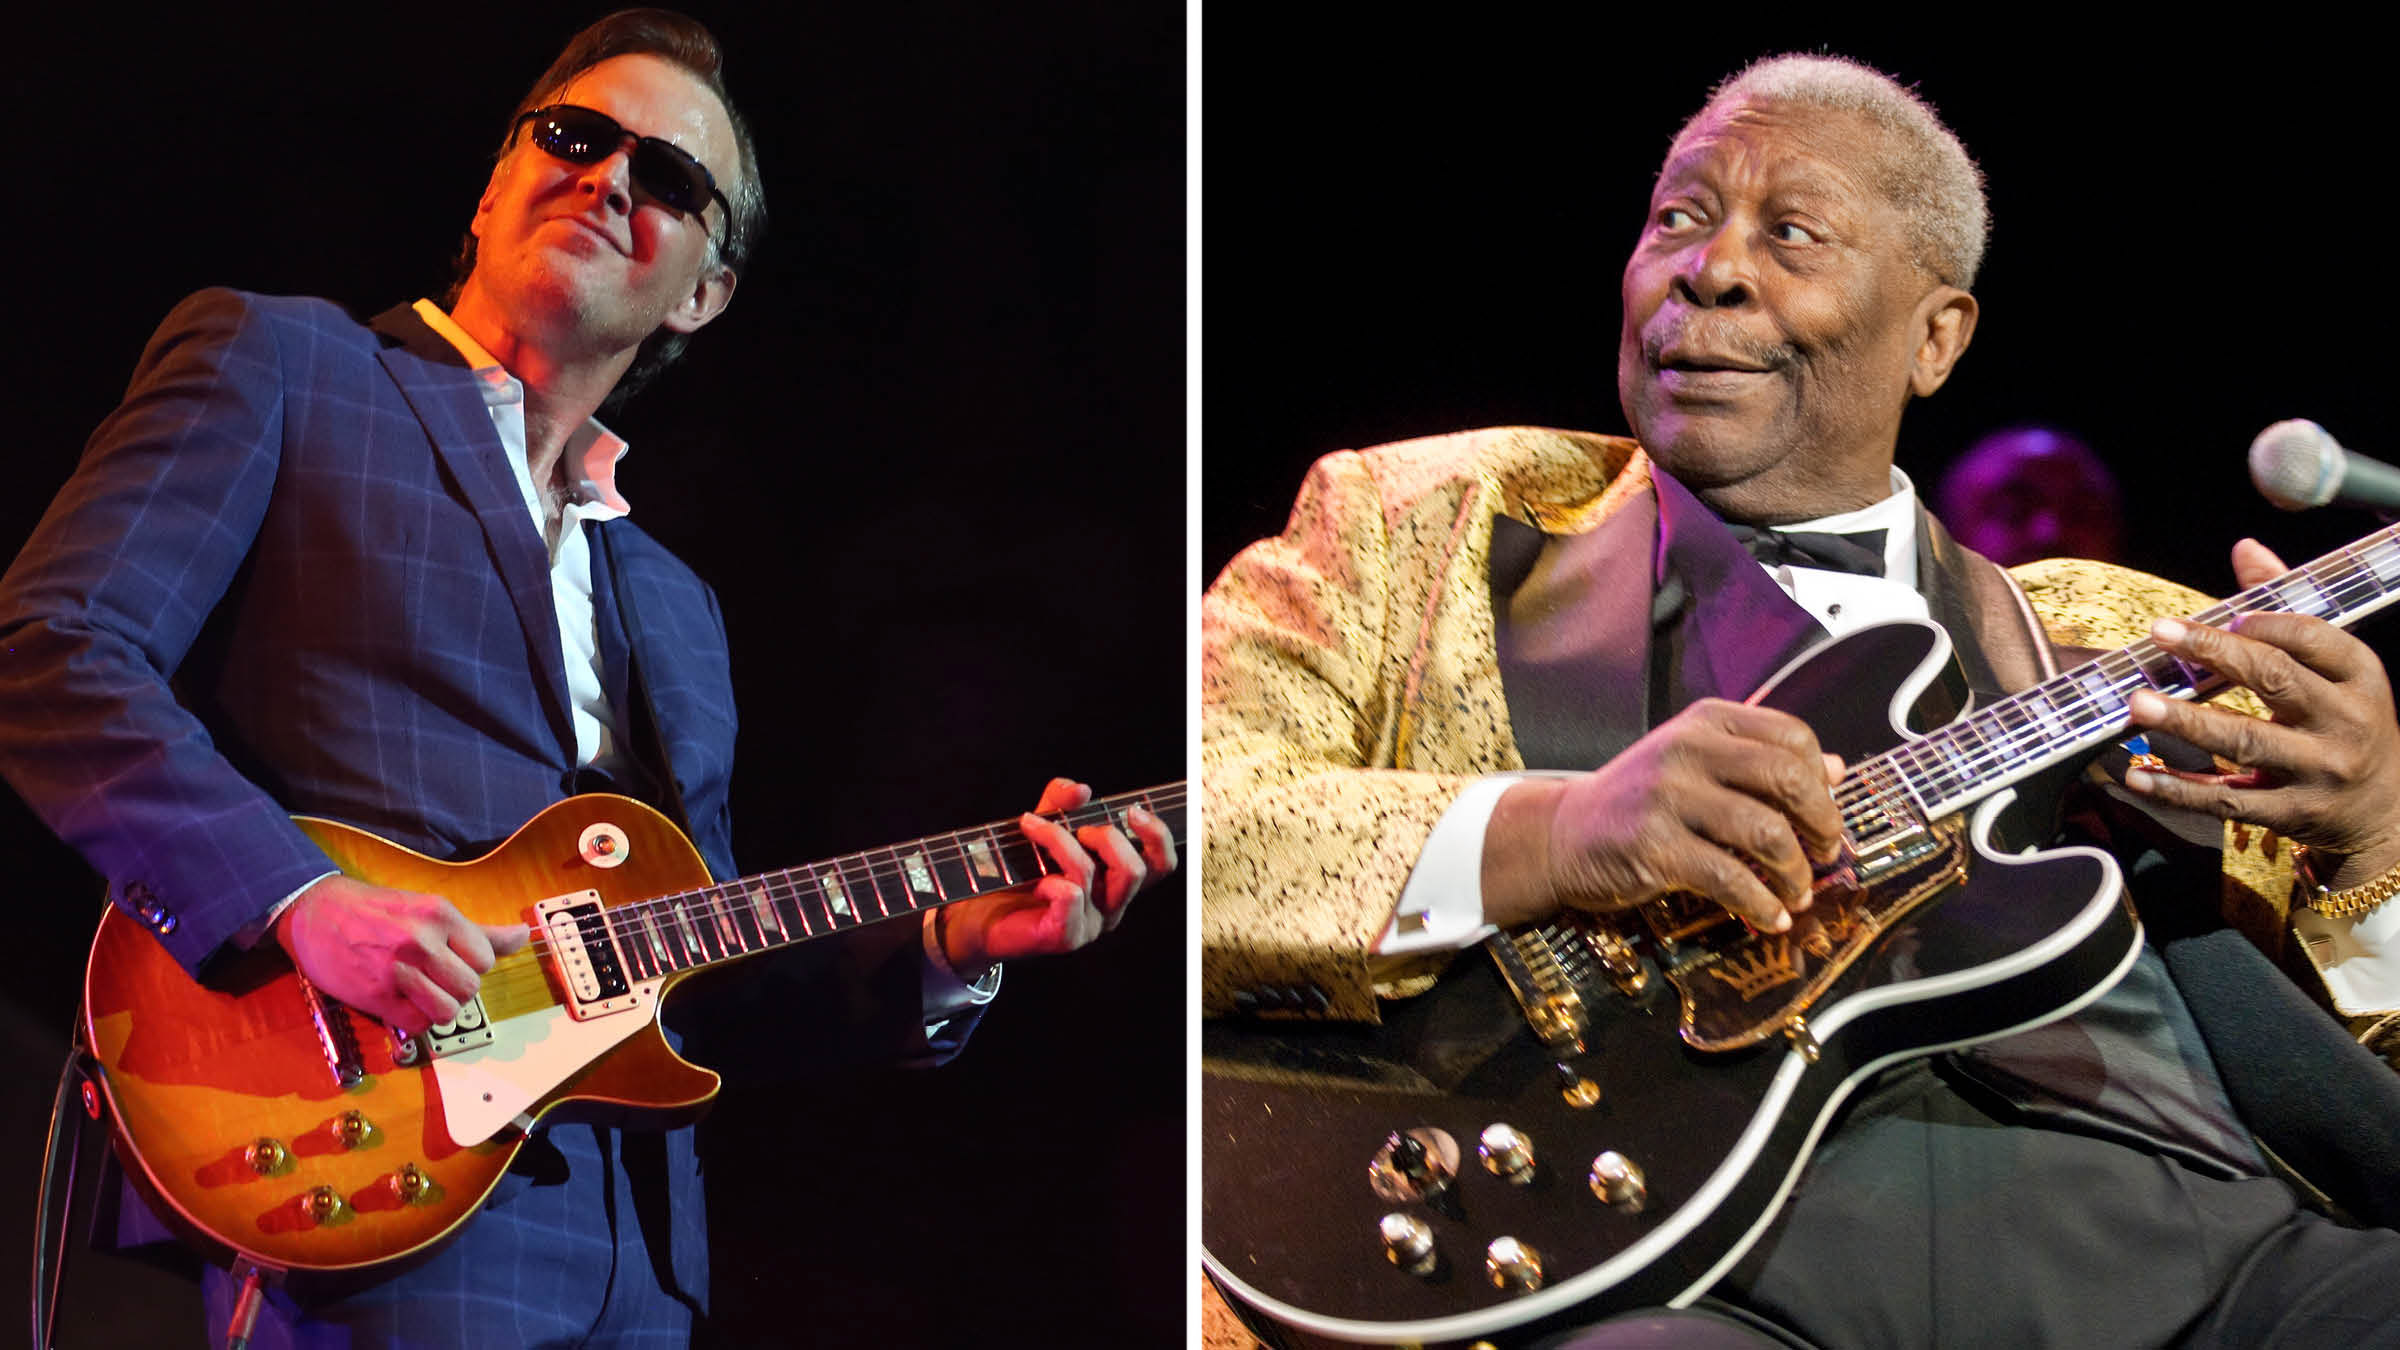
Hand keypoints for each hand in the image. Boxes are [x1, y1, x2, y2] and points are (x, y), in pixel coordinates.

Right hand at [273, 874, 529, 1035]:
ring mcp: (397, 969)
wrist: (315, 911)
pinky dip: (416, 1021)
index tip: (454, 963)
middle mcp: (421, 940)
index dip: (473, 967)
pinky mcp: (375, 995)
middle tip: (436, 981)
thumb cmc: (377, 911)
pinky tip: (403, 1004)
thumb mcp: (429, 909)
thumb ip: (478, 930)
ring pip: (448, 1011)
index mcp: (440, 914)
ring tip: (421, 994)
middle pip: (470, 988)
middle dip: (458, 990)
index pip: (486, 959)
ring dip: (439, 1009)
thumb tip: (522, 936)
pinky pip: (417, 1024)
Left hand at [933, 777, 1178, 978]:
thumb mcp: (1041, 826)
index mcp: (1115, 882)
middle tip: (1074, 828)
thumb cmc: (1015, 871)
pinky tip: (1035, 881)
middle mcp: (1110, 906)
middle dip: (1104, 836)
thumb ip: (1060, 804)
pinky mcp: (1064, 937)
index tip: (1132, 810)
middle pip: (1135, 870)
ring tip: (1031, 827)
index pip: (1161, 865)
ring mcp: (1090, 925)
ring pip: (1092, 874)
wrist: (978, 913)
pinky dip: (1050, 879)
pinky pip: (1069, 896)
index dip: (1158, 836)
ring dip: (1059, 841)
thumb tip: (1081, 789)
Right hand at [1482, 698, 1844, 931]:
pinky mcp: (1654, 847)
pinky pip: (1730, 878)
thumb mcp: (1696, 763)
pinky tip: (1771, 917)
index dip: (1822, 780)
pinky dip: (1762, 905)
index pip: (1792, 736)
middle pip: (1788, 779)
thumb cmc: (1640, 801)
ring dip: (1795, 873)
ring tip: (1798, 893)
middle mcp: (1687, 749)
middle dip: (1822, 824)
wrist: (1562, 833)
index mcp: (1705, 722)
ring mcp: (1668, 797)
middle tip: (1825, 854)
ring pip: (1766, 832)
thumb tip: (1836, 771)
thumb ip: (1758, 761)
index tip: (1822, 814)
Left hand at [2125, 538, 2399, 886]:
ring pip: (2245, 742)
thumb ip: (2289, 610)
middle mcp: (2345, 724)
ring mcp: (2319, 773)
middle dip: (2215, 654)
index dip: (2267, 623)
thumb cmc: (2347, 723)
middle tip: (2158, 633)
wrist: (2385, 813)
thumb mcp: (2339, 670)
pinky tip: (2138, 776)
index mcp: (2362, 679)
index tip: (2223, 613)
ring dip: (2187, 721)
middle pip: (2275, 681)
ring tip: (2137, 702)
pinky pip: (2228, 802)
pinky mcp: (2291, 815)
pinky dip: (2179, 789)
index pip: (2314, 639)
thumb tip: (2245, 549)